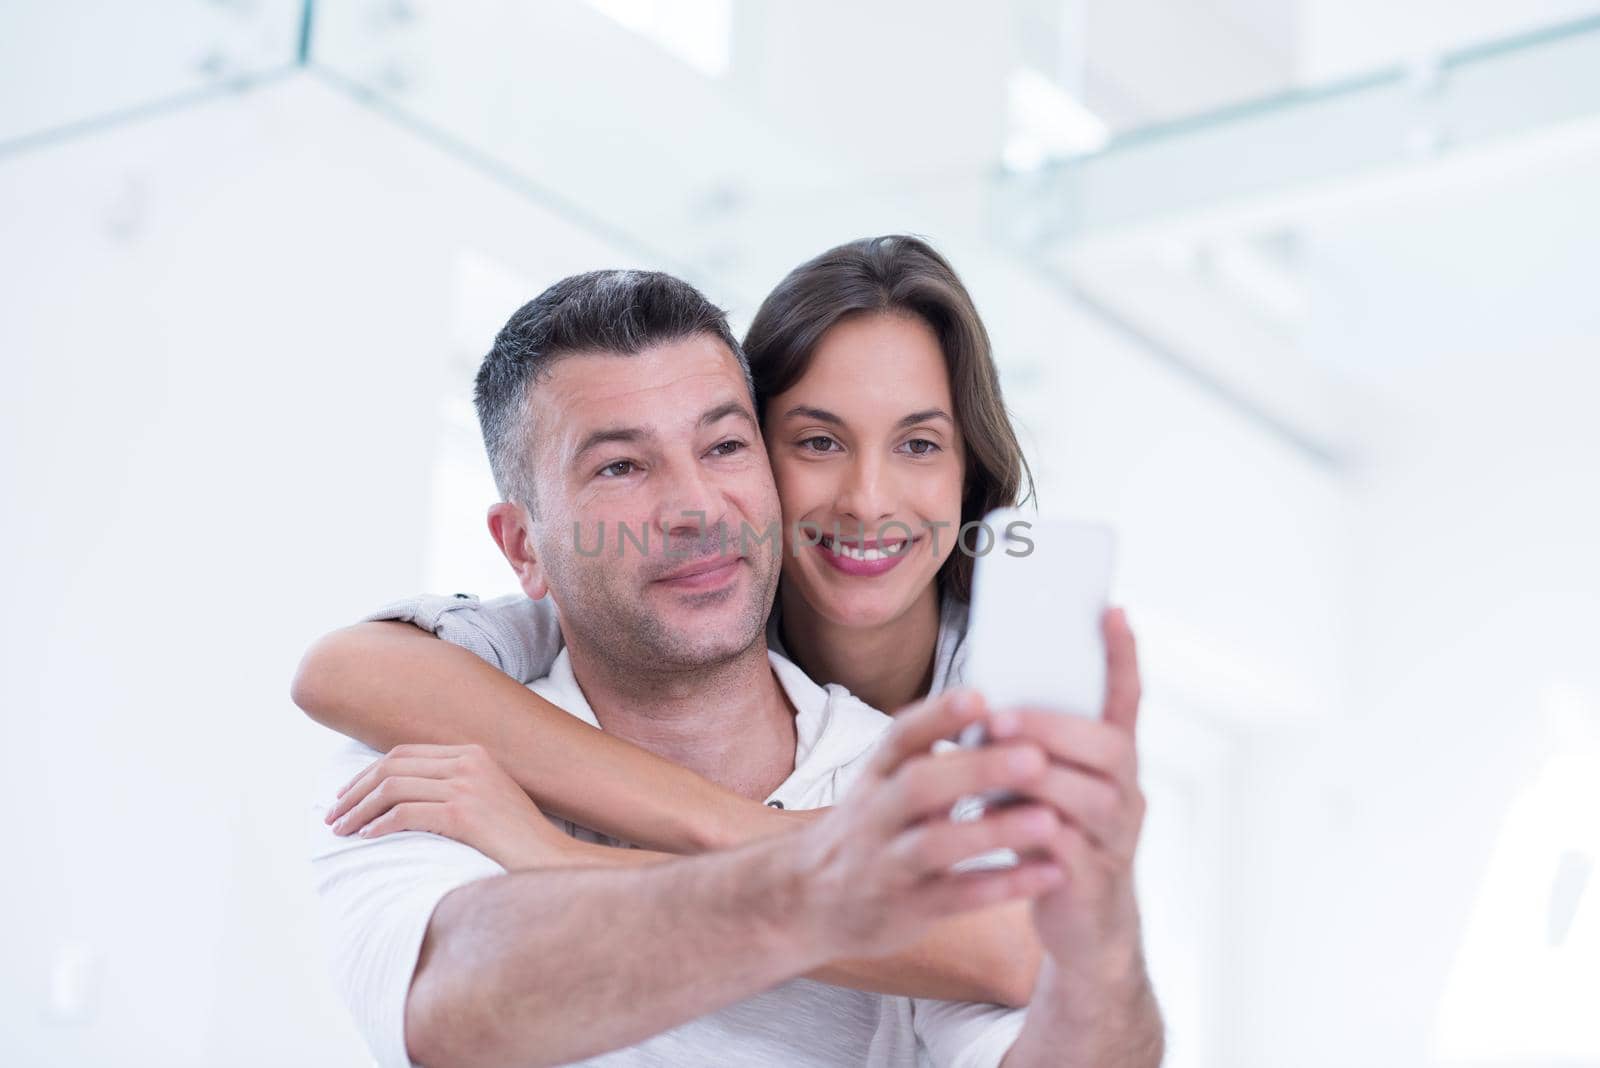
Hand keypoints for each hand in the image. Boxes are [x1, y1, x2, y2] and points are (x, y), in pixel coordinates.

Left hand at [323, 743, 574, 869]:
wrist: (548, 859)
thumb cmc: (517, 837)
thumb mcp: (487, 797)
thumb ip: (454, 785)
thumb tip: (405, 795)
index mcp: (473, 752)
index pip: (403, 753)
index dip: (367, 774)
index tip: (346, 795)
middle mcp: (468, 762)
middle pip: (391, 766)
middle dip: (354, 790)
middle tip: (332, 815)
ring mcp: (466, 785)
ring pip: (392, 789)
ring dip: (358, 810)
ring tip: (341, 830)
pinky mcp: (463, 813)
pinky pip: (405, 814)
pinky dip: (379, 825)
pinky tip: (366, 837)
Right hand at [777, 689, 1066, 962]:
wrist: (811, 901)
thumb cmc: (870, 831)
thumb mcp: (883, 785)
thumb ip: (928, 753)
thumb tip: (992, 703)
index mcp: (876, 776)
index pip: (901, 737)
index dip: (937, 715)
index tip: (981, 698)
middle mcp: (875, 815)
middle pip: (918, 785)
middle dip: (977, 770)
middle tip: (1035, 758)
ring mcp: (886, 863)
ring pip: (934, 845)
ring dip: (993, 831)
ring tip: (1049, 821)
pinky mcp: (903, 909)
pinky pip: (954, 898)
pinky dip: (1003, 886)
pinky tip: (1049, 874)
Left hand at [989, 608, 1148, 984]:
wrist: (1084, 928)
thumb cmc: (1054, 842)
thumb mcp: (1046, 789)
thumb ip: (1028, 752)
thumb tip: (979, 704)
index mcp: (1114, 764)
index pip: (1128, 701)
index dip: (1123, 657)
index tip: (1112, 610)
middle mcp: (1126, 795)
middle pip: (1109, 747)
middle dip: (1050, 728)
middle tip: (997, 719)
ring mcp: (1117, 840)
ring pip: (1090, 797)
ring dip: (1036, 777)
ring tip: (987, 765)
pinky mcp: (1093, 882)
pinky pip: (1065, 850)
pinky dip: (1026, 832)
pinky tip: (989, 820)